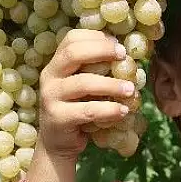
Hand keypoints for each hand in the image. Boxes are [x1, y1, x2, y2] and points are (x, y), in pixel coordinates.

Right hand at [37, 29, 132, 160]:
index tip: (119, 45)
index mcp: (56, 63)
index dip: (96, 38)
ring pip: (83, 83)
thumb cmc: (77, 108)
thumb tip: (128, 56)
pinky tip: (123, 111)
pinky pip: (88, 110)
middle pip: (73, 53)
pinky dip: (109, 110)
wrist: (57, 143)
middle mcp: (50, 75)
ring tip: (131, 89)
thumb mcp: (83, 86)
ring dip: (111, 84)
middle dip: (102, 51)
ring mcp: (50, 96)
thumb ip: (97, 70)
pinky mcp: (58, 117)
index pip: (71, 39)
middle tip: (124, 56)